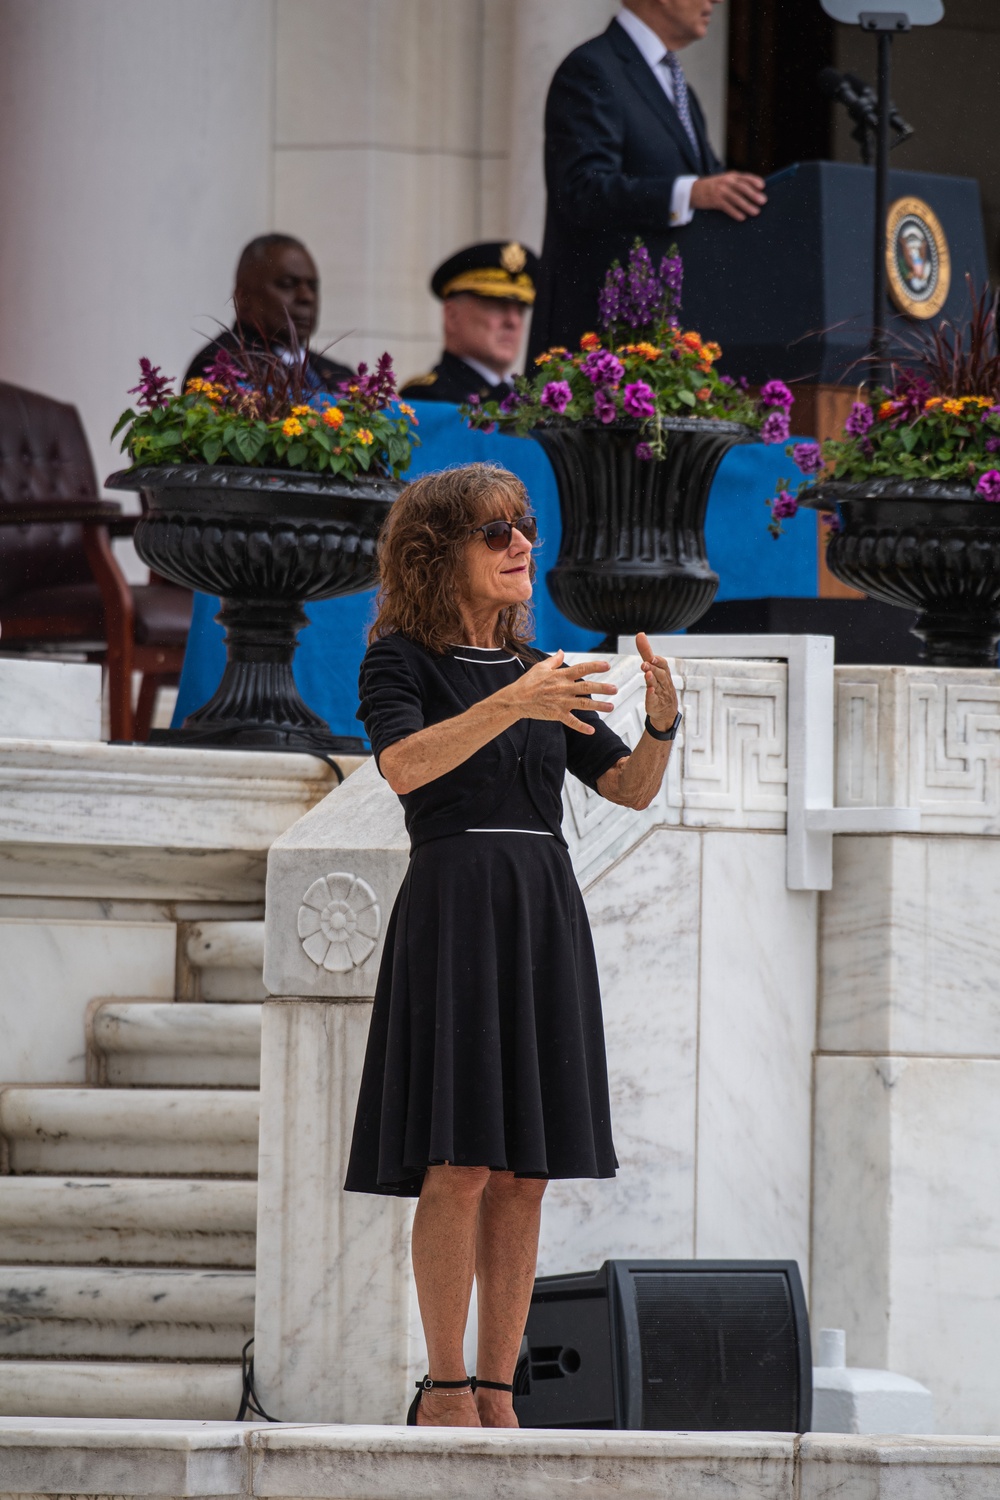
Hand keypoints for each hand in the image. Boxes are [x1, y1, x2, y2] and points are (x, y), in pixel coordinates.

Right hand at [497, 650, 616, 734]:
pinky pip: (571, 721)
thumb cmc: (528, 682)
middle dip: (602, 688)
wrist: (516, 700)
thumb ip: (554, 660)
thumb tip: (562, 651)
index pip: (581, 669)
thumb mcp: (540, 667)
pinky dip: (581, 727)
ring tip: (611, 707)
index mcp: (560, 676)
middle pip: (586, 688)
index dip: (595, 667)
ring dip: (598, 706)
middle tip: (615, 689)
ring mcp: (561, 702)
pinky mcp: (556, 714)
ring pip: (583, 704)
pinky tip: (592, 731)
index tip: (607, 666)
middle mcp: (563, 688)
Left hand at [636, 633, 677, 732]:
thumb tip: (640, 634)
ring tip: (646, 674)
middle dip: (653, 668)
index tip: (652, 657)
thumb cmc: (660, 686)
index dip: (658, 661)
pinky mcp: (655, 704)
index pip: (663, 665)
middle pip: (660, 674)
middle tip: (645, 664)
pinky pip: (654, 699)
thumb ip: (646, 653)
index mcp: (664, 673)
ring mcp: (660, 694)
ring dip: (652, 679)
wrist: (666, 711)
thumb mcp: (653, 668)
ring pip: (657, 686)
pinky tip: (649, 691)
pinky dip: (652, 695)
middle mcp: (664, 682)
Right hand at [690, 172, 766, 221]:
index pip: (745, 177)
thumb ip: (737, 184)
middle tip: (763, 201)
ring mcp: (720, 191)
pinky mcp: (715, 201)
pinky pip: (727, 207)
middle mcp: (727, 182)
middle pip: (742, 187)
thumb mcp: (725, 180)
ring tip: (756, 212)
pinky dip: (735, 212)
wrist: (693, 190)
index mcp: (731, 176)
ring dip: (747, 205)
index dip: (754, 181)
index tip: (763, 186)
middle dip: (753, 194)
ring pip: (736, 198)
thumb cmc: (713, 187)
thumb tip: (754, 192)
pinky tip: (742, 218)